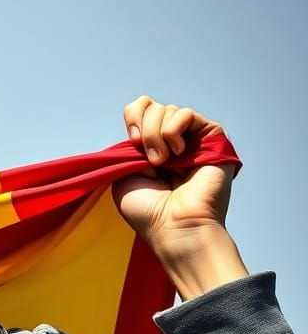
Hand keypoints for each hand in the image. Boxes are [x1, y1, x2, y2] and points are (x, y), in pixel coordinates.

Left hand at [112, 95, 232, 248]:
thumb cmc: (148, 211)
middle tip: (149, 161)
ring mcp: (192, 139)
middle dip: (144, 130)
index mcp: (151, 148)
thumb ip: (127, 148)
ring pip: (168, 110)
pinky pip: (186, 114)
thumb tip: (138, 126)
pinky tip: (176, 155)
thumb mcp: (122, 176)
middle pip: (152, 107)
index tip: (132, 142)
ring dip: (156, 134)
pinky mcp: (212, 138)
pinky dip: (173, 131)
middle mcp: (173, 141)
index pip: (141, 110)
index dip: (133, 117)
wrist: (174, 226)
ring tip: (162, 162)